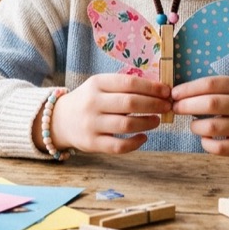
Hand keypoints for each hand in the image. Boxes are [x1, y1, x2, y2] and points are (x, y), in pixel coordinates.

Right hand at [45, 74, 171, 153]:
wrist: (60, 120)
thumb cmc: (89, 100)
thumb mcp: (100, 86)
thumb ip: (123, 86)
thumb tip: (159, 90)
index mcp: (97, 84)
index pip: (129, 83)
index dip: (152, 88)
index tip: (167, 91)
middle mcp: (92, 103)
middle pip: (130, 103)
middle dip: (154, 105)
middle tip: (168, 106)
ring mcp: (91, 124)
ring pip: (126, 125)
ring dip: (147, 122)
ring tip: (157, 120)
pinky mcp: (92, 143)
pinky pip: (118, 146)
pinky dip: (135, 143)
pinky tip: (144, 137)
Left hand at [171, 76, 228, 159]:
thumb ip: (214, 90)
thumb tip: (179, 94)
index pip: (211, 84)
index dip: (189, 89)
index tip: (174, 93)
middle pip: (211, 104)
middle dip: (186, 106)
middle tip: (175, 108)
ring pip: (212, 127)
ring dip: (195, 126)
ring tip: (194, 125)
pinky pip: (218, 148)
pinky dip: (206, 143)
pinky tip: (205, 139)